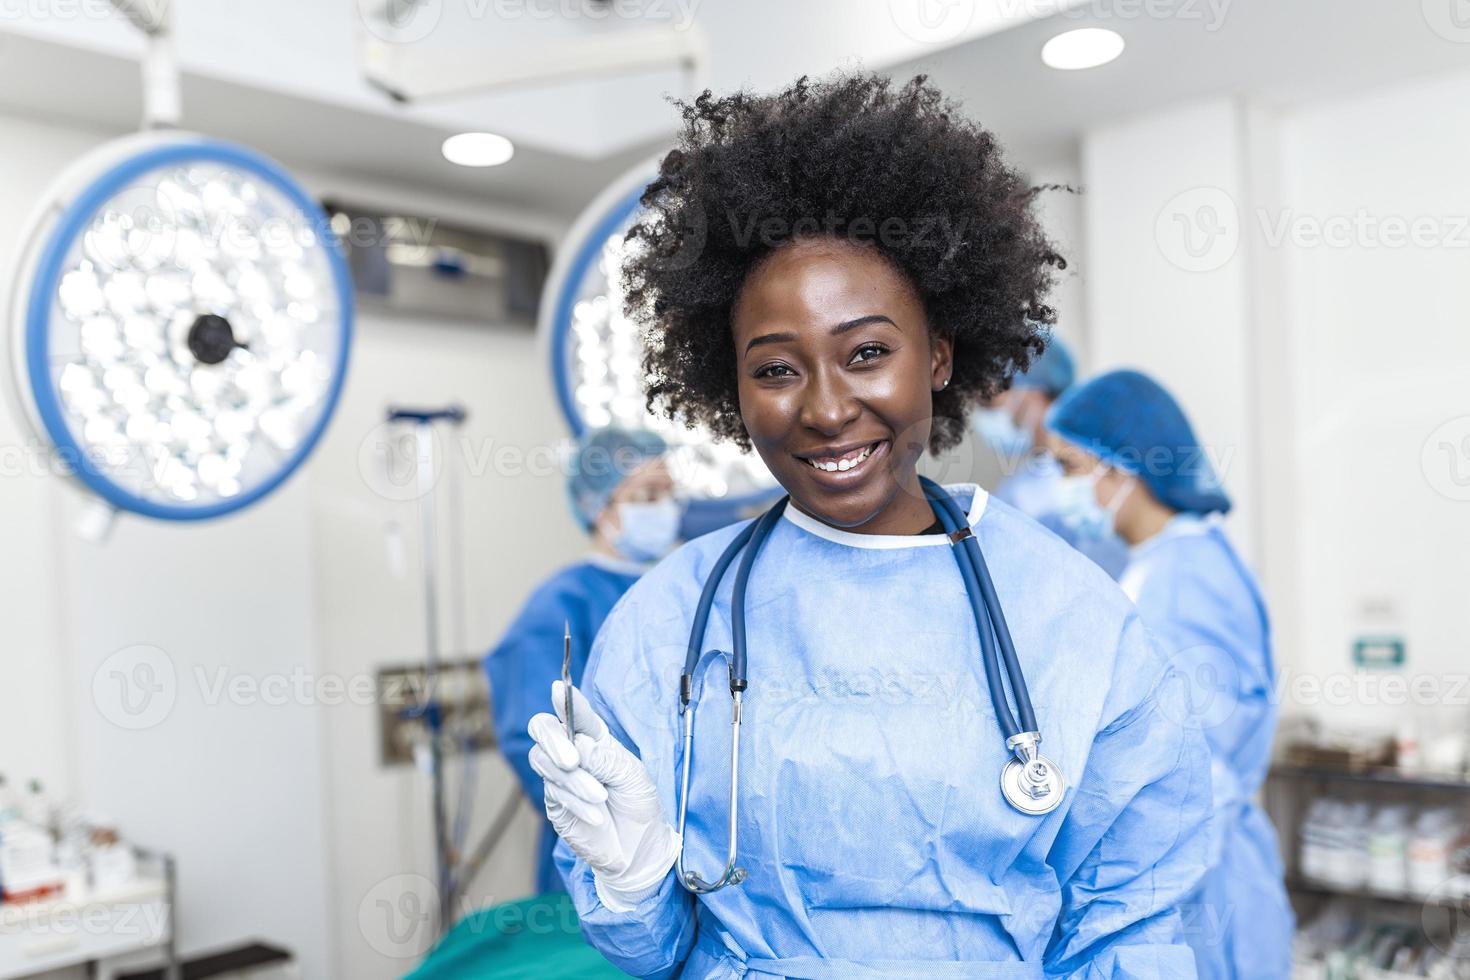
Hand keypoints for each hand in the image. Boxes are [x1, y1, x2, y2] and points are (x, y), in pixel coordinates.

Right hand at [528, 681, 679, 909]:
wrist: (638, 847)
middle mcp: (572, 750)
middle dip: (554, 741)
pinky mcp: (554, 803)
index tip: (558, 689)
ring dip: (573, 781)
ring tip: (600, 797)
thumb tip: (577, 744)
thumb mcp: (632, 775)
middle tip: (572, 761)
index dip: (565, 701)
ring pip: (544, 763)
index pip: (575, 713)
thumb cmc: (638, 802)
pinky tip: (597, 816)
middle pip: (543, 730)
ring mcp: (559, 777)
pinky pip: (553, 794)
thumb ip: (605, 759)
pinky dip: (575, 803)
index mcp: (594, 736)